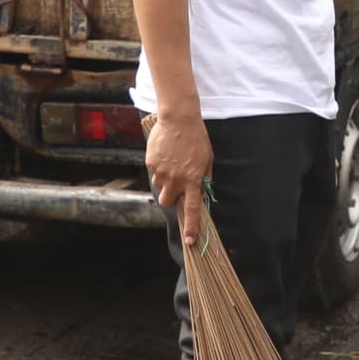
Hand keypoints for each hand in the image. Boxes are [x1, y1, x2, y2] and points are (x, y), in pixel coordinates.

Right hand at [146, 109, 213, 236]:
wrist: (179, 118)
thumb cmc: (196, 138)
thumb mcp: (207, 158)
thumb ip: (204, 177)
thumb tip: (202, 190)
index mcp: (193, 179)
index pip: (192, 209)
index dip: (192, 227)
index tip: (190, 241)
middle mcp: (176, 179)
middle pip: (167, 203)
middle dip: (169, 200)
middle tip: (174, 189)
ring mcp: (162, 172)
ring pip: (159, 187)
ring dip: (164, 182)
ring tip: (171, 164)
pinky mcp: (151, 163)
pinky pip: (154, 172)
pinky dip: (159, 168)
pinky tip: (165, 154)